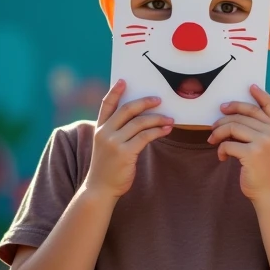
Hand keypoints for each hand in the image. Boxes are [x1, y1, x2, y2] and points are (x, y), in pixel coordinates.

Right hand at [84, 80, 172, 199]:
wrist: (100, 189)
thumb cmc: (108, 167)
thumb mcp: (107, 147)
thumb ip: (117, 133)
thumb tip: (141, 120)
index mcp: (99, 129)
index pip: (106, 105)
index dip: (115, 92)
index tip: (123, 80)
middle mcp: (105, 133)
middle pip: (127, 110)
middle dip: (145, 102)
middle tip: (159, 100)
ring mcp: (114, 143)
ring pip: (139, 123)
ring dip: (157, 119)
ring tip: (170, 119)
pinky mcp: (125, 153)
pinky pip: (145, 136)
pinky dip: (158, 131)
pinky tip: (167, 130)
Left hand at [209, 85, 269, 204]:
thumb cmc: (264, 170)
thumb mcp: (268, 147)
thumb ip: (258, 131)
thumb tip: (231, 118)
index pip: (269, 105)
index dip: (259, 94)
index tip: (250, 87)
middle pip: (244, 114)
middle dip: (224, 117)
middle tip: (214, 125)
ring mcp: (263, 142)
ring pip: (233, 126)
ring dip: (218, 132)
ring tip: (212, 140)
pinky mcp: (252, 153)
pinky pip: (227, 143)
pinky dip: (220, 149)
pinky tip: (221, 157)